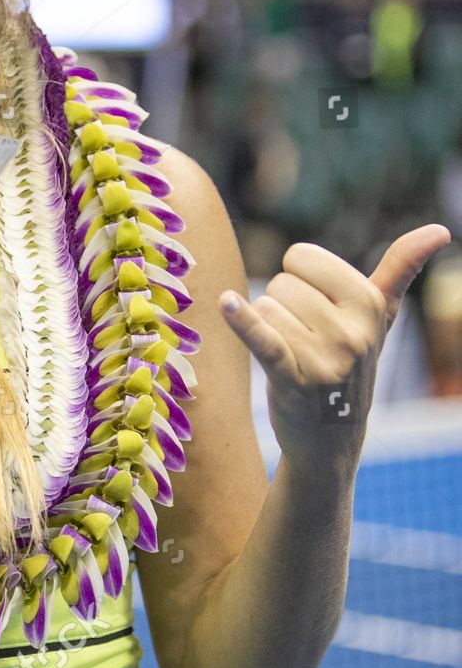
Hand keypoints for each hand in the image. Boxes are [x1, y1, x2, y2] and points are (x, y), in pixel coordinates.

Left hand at [218, 224, 452, 466]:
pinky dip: (242, 321)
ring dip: (266, 328)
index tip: (314, 307)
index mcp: (370, 303)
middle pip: (281, 283)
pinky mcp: (294, 381)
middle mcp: (353, 331)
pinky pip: (263, 339)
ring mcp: (326, 358)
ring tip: (291, 356)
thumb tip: (440, 230)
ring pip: (266, 308)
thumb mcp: (378, 317)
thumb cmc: (349, 363)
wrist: (330, 437)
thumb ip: (402, 268)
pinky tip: (226, 303)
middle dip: (281, 307)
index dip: (297, 278)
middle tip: (302, 340)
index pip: (302, 256)